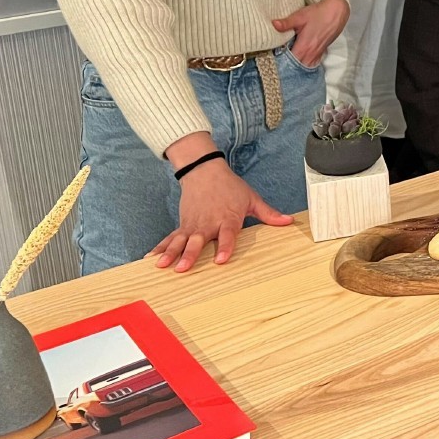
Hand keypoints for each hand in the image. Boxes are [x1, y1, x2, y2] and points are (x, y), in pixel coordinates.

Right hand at [150, 160, 292, 271]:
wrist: (205, 171)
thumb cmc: (230, 187)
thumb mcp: (251, 198)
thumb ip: (268, 214)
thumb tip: (288, 221)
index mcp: (227, 218)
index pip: (227, 235)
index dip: (225, 247)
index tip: (221, 260)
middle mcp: (208, 223)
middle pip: (198, 241)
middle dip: (190, 254)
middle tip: (182, 268)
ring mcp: (193, 224)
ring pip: (180, 240)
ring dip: (171, 253)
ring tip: (162, 266)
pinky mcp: (182, 224)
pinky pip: (170, 237)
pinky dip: (160, 247)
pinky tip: (150, 258)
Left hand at [273, 0, 348, 66]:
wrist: (337, 11)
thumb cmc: (318, 13)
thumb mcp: (300, 16)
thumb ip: (286, 23)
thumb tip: (273, 24)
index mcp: (304, 47)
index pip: (289, 62)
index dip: (280, 63)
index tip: (272, 60)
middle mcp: (311, 54)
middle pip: (296, 68)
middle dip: (287, 67)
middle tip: (277, 63)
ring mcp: (317, 54)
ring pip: (304, 67)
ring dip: (296, 67)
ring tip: (286, 63)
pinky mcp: (321, 52)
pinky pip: (311, 63)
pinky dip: (304, 64)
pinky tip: (299, 59)